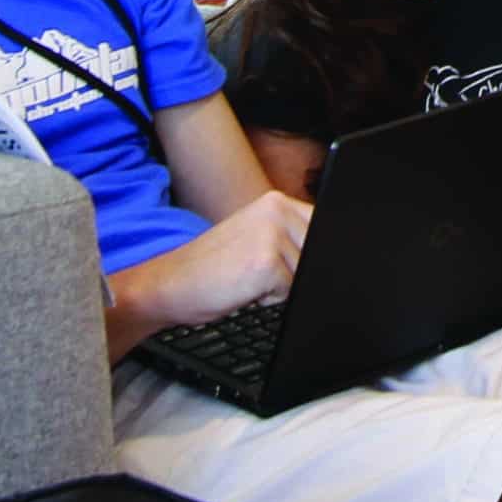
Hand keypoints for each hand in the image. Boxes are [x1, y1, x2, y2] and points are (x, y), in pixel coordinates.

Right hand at [122, 189, 309, 330]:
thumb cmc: (211, 267)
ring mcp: (272, 234)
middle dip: (296, 271)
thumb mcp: (255, 237)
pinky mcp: (266, 262)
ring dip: (282, 286)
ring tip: (249, 279)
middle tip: (258, 272)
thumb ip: (293, 236)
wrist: (168, 284)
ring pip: (305, 273)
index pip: (324, 225)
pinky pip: (290, 291)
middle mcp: (277, 210)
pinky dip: (270, 299)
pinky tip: (244, 288)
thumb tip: (334, 249)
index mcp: (276, 202)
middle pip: (319, 252)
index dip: (318, 252)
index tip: (297, 262)